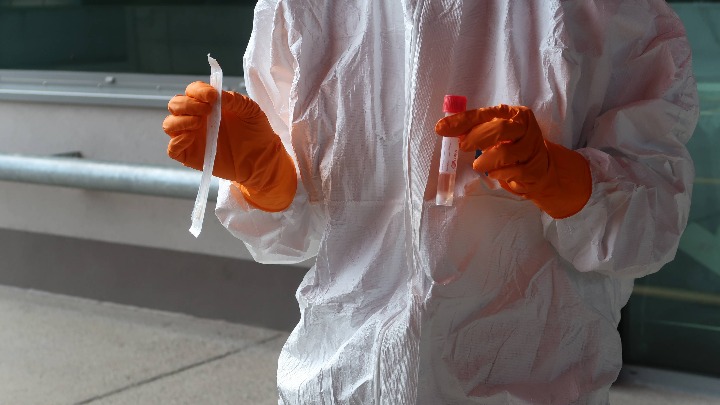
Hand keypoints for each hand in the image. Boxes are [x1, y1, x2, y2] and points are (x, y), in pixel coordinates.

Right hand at [163, 82, 296, 211]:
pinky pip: (172, 149)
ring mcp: (191, 137)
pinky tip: (190, 137)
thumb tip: (216, 95)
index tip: (212, 97)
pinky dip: (176, 141)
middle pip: (175, 105)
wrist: (262, 158)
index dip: (198, 91)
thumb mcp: (250, 109)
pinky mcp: (190, 156)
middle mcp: (195, 118)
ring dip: (181, 120)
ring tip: (200, 122)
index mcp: (207, 105)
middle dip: (187, 104)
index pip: (192, 91)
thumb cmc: (256, 131)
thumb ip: (234, 100)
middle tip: (206, 109)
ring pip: (169, 124)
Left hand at [435, 104, 590, 218]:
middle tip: (463, 146)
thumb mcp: (492, 133)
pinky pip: (512, 171)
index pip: (483, 114)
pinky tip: (496, 173)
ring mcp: (532, 146)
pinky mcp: (535, 166)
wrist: (540, 166)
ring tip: (479, 165)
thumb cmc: (510, 145)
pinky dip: (499, 174)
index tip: (441, 128)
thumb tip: (447, 130)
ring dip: (487, 161)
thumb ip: (473, 130)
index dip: (461, 121)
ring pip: (506, 152)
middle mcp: (524, 126)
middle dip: (477, 138)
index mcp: (511, 113)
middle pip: (501, 128)